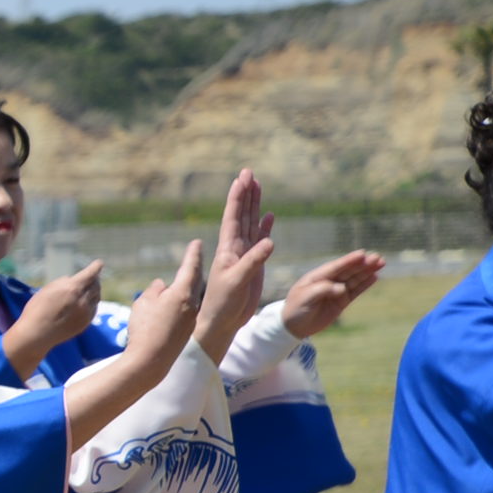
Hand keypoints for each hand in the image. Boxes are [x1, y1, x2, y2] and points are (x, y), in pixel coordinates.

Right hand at [2, 262, 102, 377]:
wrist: (36, 334)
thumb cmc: (36, 310)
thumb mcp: (47, 290)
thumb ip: (63, 282)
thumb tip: (72, 280)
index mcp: (72, 288)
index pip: (90, 274)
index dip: (96, 267)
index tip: (99, 263)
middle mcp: (82, 300)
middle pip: (96, 285)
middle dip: (94, 279)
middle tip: (91, 277)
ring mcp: (85, 313)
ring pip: (96, 297)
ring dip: (94, 291)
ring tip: (88, 289)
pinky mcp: (85, 323)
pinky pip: (93, 309)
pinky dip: (91, 303)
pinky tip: (84, 303)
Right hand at [117, 240, 206, 376]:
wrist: (150, 361)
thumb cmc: (144, 329)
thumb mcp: (143, 303)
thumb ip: (154, 290)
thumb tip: (161, 285)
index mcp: (182, 292)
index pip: (190, 267)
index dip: (192, 254)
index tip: (197, 243)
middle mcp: (192, 304)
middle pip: (192, 282)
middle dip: (191, 271)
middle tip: (194, 258)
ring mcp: (191, 319)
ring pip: (187, 299)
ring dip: (181, 292)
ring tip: (170, 292)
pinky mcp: (187, 331)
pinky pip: (184, 313)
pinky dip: (178, 308)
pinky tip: (166, 314)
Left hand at [195, 174, 273, 361]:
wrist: (222, 320)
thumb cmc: (224, 302)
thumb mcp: (237, 281)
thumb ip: (253, 261)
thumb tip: (269, 241)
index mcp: (228, 248)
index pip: (234, 216)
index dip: (238, 196)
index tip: (243, 177)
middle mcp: (235, 247)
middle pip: (242, 214)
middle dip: (245, 193)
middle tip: (248, 171)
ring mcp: (244, 254)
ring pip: (251, 223)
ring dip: (254, 204)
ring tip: (257, 185)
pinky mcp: (253, 263)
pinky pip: (260, 239)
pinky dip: (264, 226)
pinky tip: (268, 216)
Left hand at [282, 249, 383, 337]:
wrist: (294, 327)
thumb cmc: (295, 309)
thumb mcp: (305, 298)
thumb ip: (322, 290)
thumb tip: (342, 289)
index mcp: (316, 277)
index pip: (335, 267)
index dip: (349, 260)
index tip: (362, 253)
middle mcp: (328, 281)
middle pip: (348, 271)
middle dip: (363, 264)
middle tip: (377, 257)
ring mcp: (336, 290)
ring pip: (354, 279)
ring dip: (367, 271)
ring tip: (381, 263)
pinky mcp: (342, 301)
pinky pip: (355, 291)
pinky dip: (365, 284)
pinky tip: (374, 277)